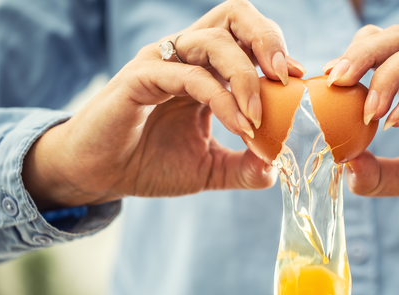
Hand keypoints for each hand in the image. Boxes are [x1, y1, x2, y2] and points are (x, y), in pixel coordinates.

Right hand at [23, 0, 305, 209]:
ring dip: (246, 77)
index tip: (299, 82)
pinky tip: (239, 127)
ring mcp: (162, 62)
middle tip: (287, 76)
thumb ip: (244, 167)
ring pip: (213, 40)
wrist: (99, 176)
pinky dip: (222, 99)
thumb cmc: (149, 164)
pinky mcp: (140, 78)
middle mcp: (185, 56)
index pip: (247, 36)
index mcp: (204, 67)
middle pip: (234, 15)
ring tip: (258, 118)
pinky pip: (190, 76)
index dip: (277, 50)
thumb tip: (278, 168)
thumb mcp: (209, 168)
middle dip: (268, 38)